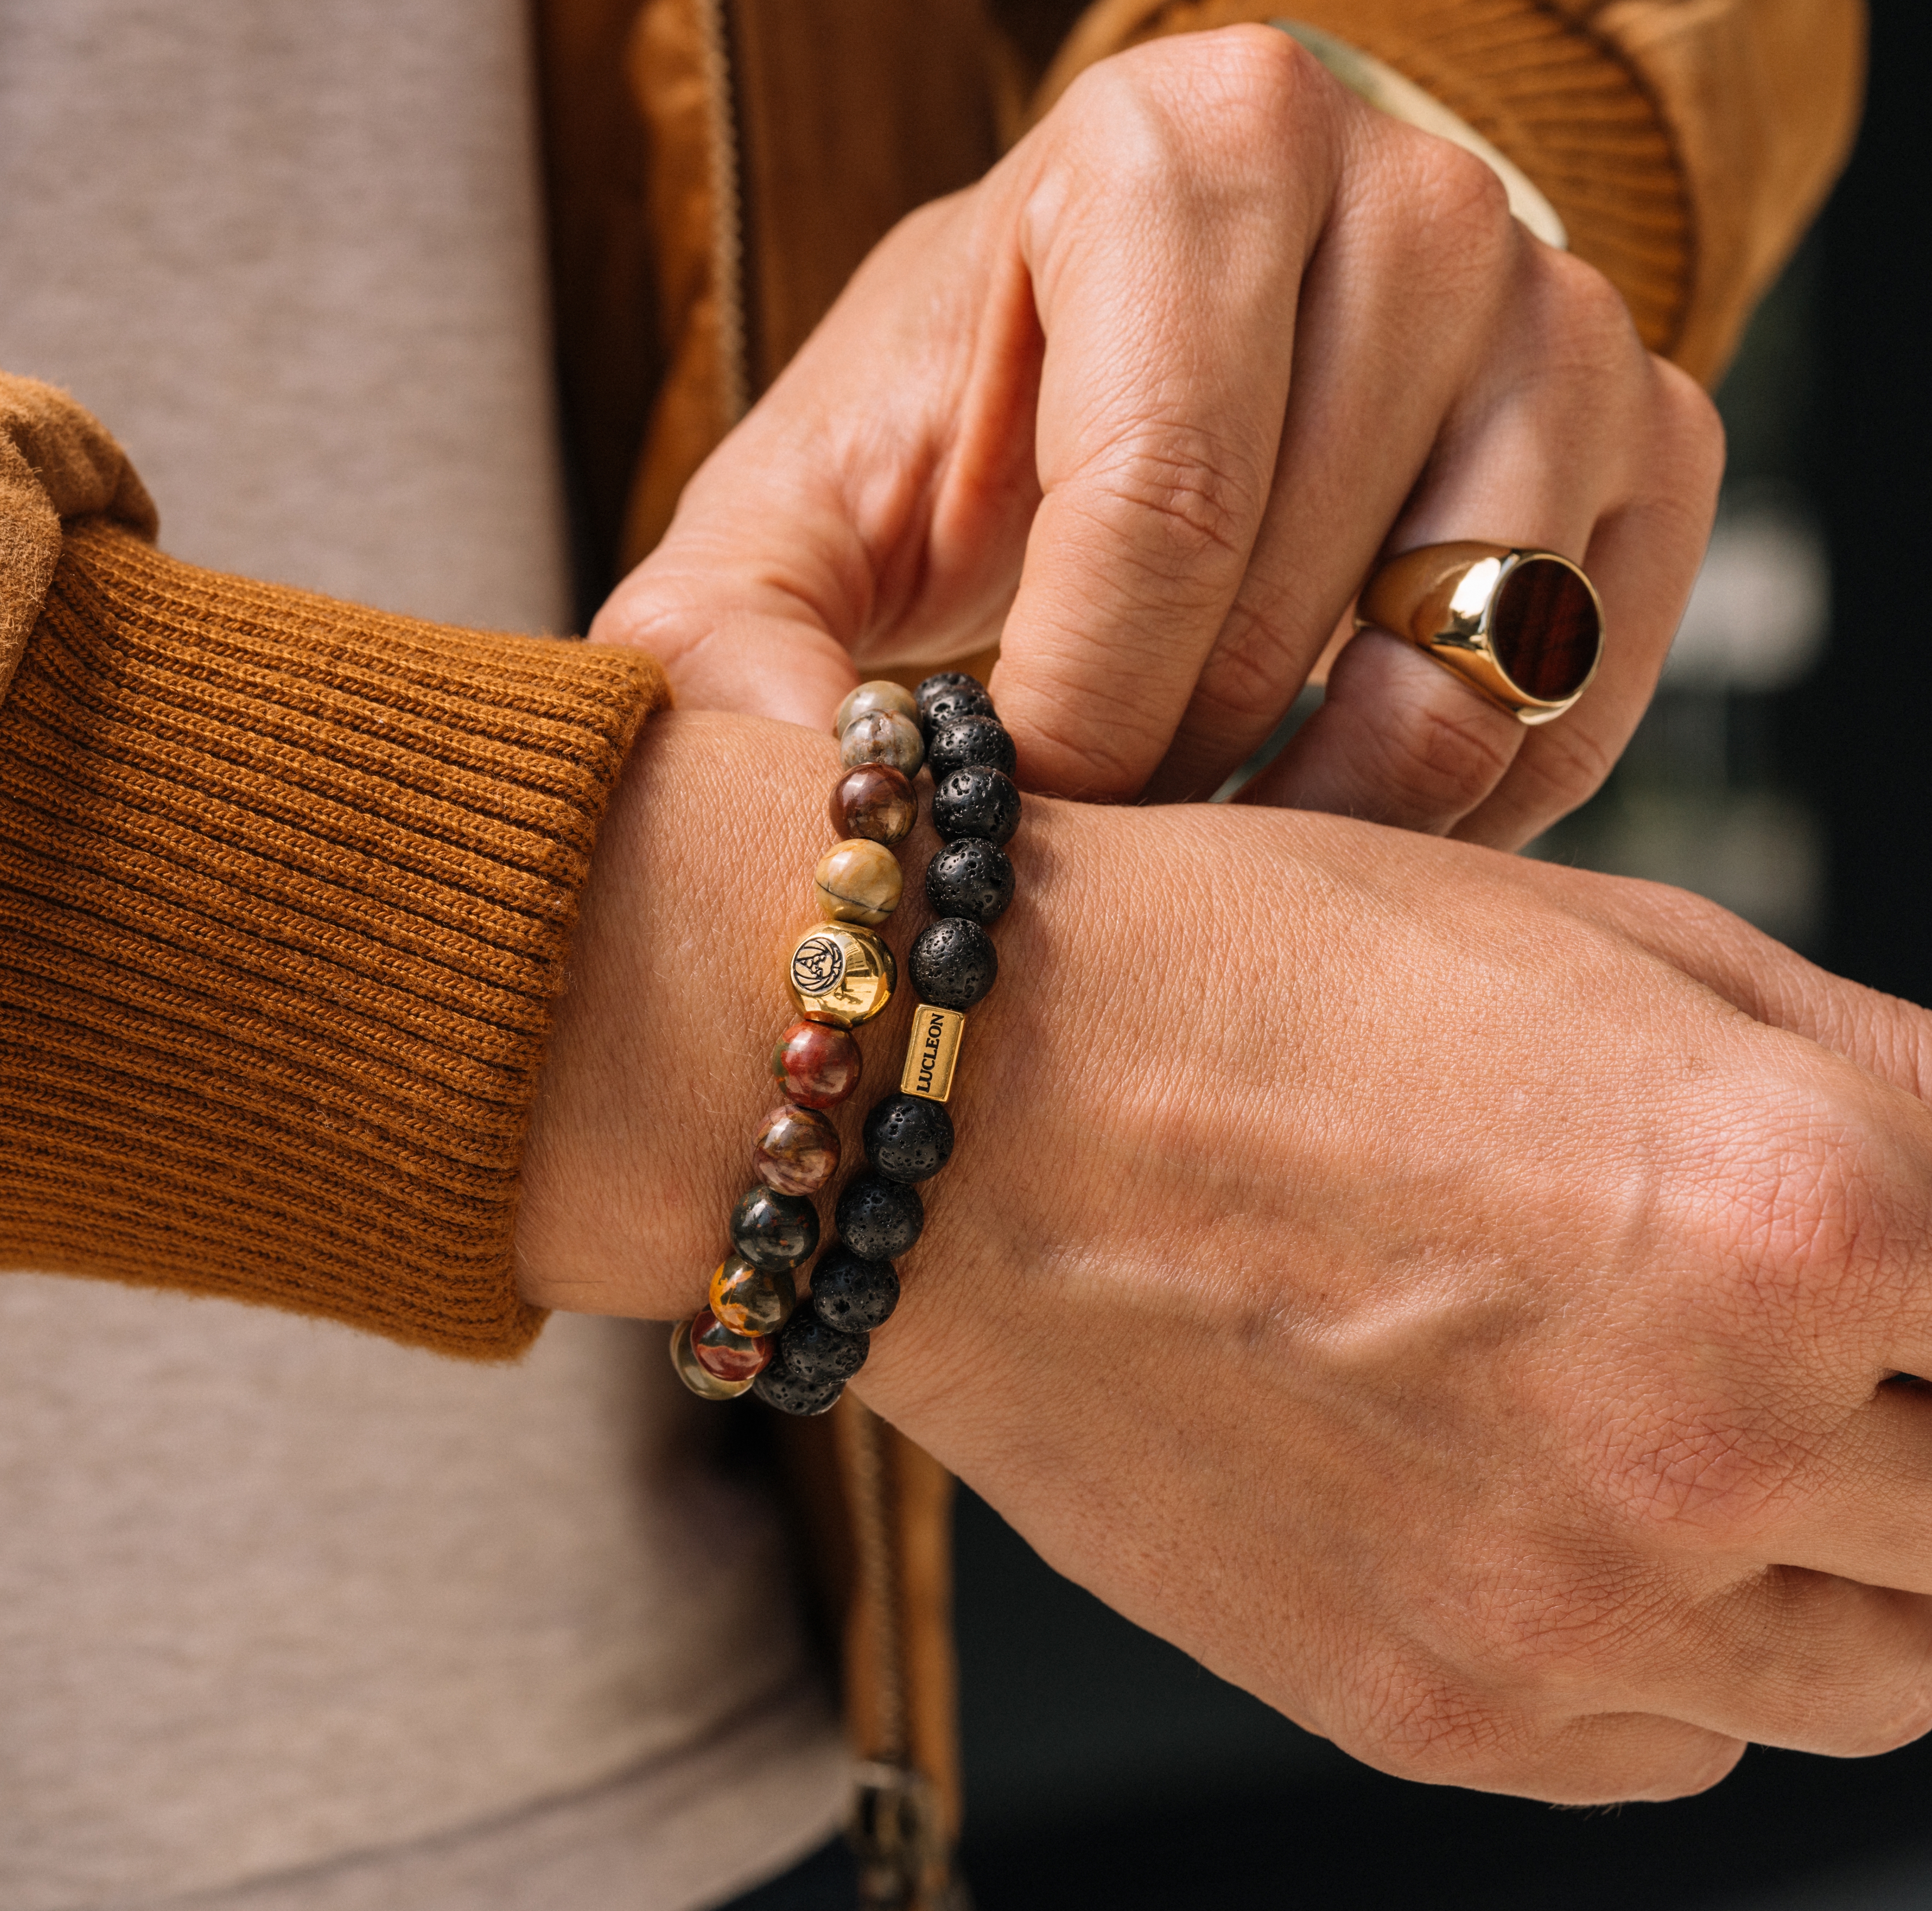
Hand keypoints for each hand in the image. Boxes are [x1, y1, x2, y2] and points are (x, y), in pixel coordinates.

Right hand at [522, 710, 1931, 1802]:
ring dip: (1839, 1563)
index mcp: (1795, 1213)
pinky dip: (1668, 1651)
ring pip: (1874, 1678)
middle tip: (1818, 1345)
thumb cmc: (1251, 980)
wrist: (973, 1103)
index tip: (1913, 1278)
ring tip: (1688, 1432)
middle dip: (1927, 1422)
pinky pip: (1672, 1750)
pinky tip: (1552, 1513)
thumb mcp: (1612, 945)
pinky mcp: (1430, 1713)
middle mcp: (1708, 1446)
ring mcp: (1567, 1614)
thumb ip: (1881, 1082)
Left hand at [590, 25, 1720, 847]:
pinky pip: (1576, 696)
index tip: (1004, 813)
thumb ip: (721, 634)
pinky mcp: (1658, 436)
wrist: (1136, 368)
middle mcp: (1411, 196)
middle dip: (1166, 776)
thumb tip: (776, 788)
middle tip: (1089, 813)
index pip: (1159, 509)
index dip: (1070, 727)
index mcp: (1188, 149)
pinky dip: (1460, 799)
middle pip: (1297, 609)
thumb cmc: (961, 439)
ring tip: (1202, 807)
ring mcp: (1560, 316)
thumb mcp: (797, 510)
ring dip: (1310, 805)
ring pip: (1459, 676)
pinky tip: (1335, 787)